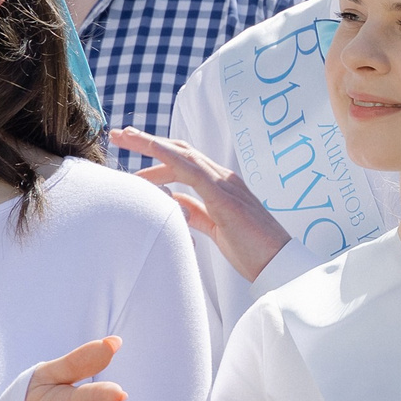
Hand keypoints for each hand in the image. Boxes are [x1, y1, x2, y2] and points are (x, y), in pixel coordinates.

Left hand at [109, 126, 293, 283]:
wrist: (279, 265)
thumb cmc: (253, 251)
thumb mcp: (217, 229)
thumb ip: (198, 213)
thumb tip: (177, 203)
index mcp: (223, 187)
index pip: (185, 162)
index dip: (159, 154)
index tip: (133, 150)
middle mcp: (224, 179)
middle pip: (181, 151)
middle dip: (149, 142)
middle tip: (121, 135)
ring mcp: (226, 185)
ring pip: (183, 155)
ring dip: (152, 144)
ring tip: (125, 138)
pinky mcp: (225, 197)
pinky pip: (192, 170)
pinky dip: (169, 157)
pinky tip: (151, 151)